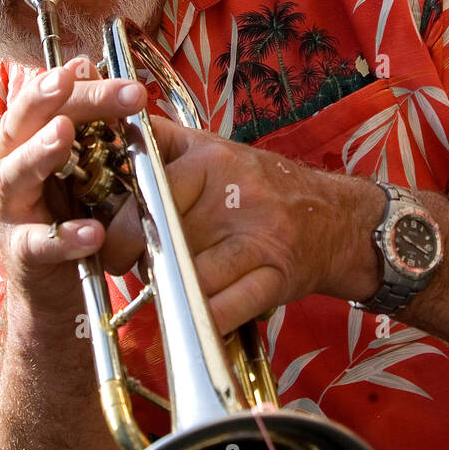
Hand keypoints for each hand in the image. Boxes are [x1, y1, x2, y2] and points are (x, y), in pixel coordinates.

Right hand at [0, 58, 146, 313]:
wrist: (55, 289)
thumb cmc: (66, 211)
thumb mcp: (75, 160)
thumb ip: (80, 116)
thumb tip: (84, 62)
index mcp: (20, 142)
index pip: (42, 101)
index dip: (70, 83)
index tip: (98, 66)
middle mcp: (5, 170)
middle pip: (22, 126)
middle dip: (48, 100)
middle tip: (70, 80)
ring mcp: (8, 213)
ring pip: (13, 177)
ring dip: (38, 153)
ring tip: (65, 134)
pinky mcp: (21, 256)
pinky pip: (41, 244)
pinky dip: (66, 237)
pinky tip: (94, 230)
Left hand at [100, 118, 383, 334]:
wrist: (337, 217)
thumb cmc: (262, 185)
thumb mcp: (214, 147)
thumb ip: (164, 141)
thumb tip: (111, 132)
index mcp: (212, 159)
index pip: (151, 191)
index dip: (123, 225)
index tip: (112, 244)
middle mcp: (235, 194)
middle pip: (168, 237)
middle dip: (141, 261)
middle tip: (132, 270)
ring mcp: (259, 236)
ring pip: (195, 274)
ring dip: (171, 291)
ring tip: (162, 289)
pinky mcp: (278, 275)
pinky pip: (230, 306)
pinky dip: (206, 318)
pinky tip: (195, 317)